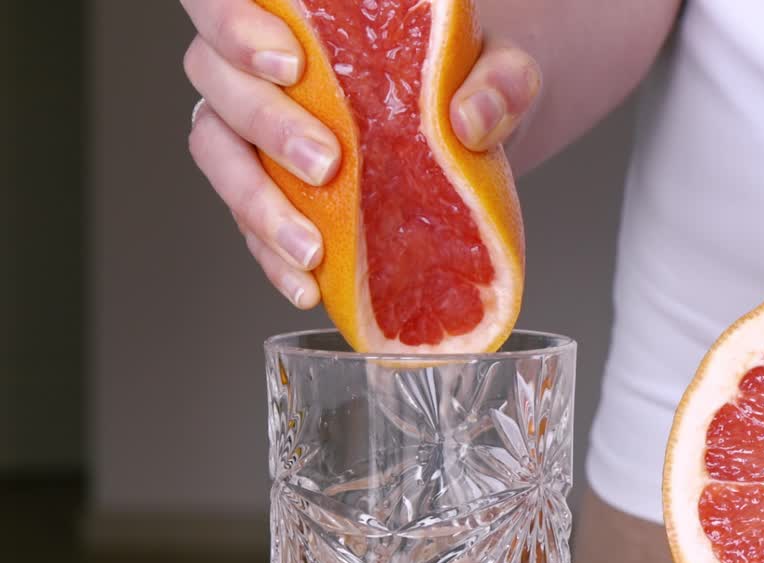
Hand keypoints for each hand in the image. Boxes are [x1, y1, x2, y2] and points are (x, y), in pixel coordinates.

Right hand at [181, 0, 541, 307]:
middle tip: (326, 162)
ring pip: (217, 152)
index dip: (235, 26)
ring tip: (311, 246)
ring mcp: (254, 131)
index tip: (291, 64)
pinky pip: (245, 223)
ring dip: (257, 203)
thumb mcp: (499, 65)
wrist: (468, 132)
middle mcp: (258, 66)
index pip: (225, 1)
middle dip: (265, 122)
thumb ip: (499, 79)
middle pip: (215, 77)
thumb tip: (473, 120)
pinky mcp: (268, 191)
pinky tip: (307, 285)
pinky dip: (271, 258)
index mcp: (299, 14)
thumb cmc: (464, 78)